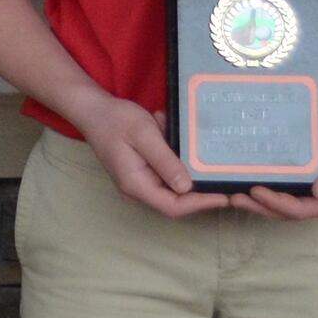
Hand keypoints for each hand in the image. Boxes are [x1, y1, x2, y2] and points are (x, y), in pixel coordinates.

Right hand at [77, 86, 225, 218]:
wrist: (93, 111)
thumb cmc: (116, 120)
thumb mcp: (144, 135)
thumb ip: (165, 161)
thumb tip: (187, 187)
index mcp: (136, 185)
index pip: (174, 206)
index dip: (201, 204)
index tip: (225, 196)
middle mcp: (137, 190)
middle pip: (176, 201)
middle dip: (198, 186)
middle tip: (221, 172)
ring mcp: (139, 184)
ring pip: (173, 186)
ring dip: (184, 166)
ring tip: (181, 138)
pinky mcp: (143, 174)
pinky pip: (166, 174)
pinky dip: (174, 158)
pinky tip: (168, 132)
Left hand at [243, 101, 317, 218]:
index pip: (302, 210)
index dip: (278, 205)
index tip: (256, 192)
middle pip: (286, 212)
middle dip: (260, 207)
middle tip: (235, 197)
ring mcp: (308, 192)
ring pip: (279, 205)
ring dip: (256, 203)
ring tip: (233, 194)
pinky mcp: (298, 181)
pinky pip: (278, 190)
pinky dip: (261, 190)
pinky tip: (242, 182)